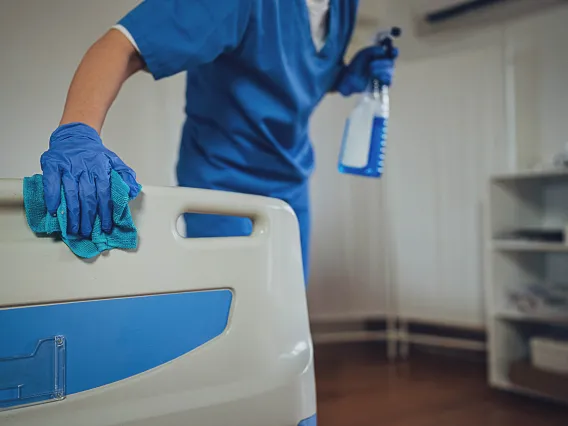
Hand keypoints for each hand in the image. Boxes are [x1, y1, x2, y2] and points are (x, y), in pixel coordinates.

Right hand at [40, 122, 139, 236]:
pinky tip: (54, 211)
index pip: (104, 193)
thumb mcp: (114, 160)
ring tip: (74, 228)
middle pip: (87, 196)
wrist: (75, 135)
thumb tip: (133, 190)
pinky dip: (52, 198)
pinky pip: (51, 184)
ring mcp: (68, 167)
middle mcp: (85, 168)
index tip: (106, 226)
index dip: (105, 212)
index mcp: (101, 168)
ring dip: (72, 213)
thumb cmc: (94, 153)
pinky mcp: (52, 165)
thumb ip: (125, 175)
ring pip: (71, 193)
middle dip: (89, 217)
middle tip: (88, 232)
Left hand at [335, 45, 397, 96]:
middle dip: (382, 63)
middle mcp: (384, 67)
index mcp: (381, 58)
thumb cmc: (356, 65)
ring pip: (390, 73)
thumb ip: (374, 50)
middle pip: (391, 64)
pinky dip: (383, 79)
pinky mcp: (382, 86)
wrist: (349, 78)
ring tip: (370, 71)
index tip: (393, 52)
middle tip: (371, 65)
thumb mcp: (364, 54)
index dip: (394, 52)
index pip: (393, 54)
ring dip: (381, 70)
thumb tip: (384, 50)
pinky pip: (389, 82)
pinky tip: (376, 77)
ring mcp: (384, 77)